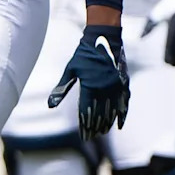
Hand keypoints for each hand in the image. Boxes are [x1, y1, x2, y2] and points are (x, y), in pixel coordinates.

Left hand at [49, 24, 129, 140]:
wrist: (103, 37)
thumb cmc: (84, 54)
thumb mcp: (71, 70)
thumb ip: (61, 89)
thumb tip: (50, 105)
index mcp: (90, 86)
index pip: (87, 112)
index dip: (85, 126)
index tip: (83, 136)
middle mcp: (105, 89)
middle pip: (100, 114)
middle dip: (95, 127)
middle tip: (91, 137)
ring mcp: (116, 86)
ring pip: (112, 111)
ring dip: (107, 123)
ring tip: (101, 132)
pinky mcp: (124, 83)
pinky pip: (125, 103)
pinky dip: (122, 115)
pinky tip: (120, 125)